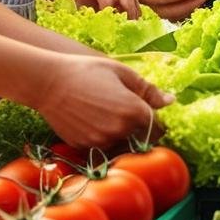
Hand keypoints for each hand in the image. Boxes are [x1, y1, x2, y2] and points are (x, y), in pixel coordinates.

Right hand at [34, 53, 172, 149]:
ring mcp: (100, 141)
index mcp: (134, 111)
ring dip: (123, 138)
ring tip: (111, 117)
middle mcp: (119, 130)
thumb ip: (149, 90)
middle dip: (142, 132)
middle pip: (142, 141)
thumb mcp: (123, 73)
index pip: (158, 128)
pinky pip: (102, 148)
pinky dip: (104, 140)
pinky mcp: (83, 147)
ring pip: (122, 147)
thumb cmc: (88, 71)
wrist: (48, 82)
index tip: (151, 115)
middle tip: (131, 116)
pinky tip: (96, 122)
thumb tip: (171, 101)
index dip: (158, 123)